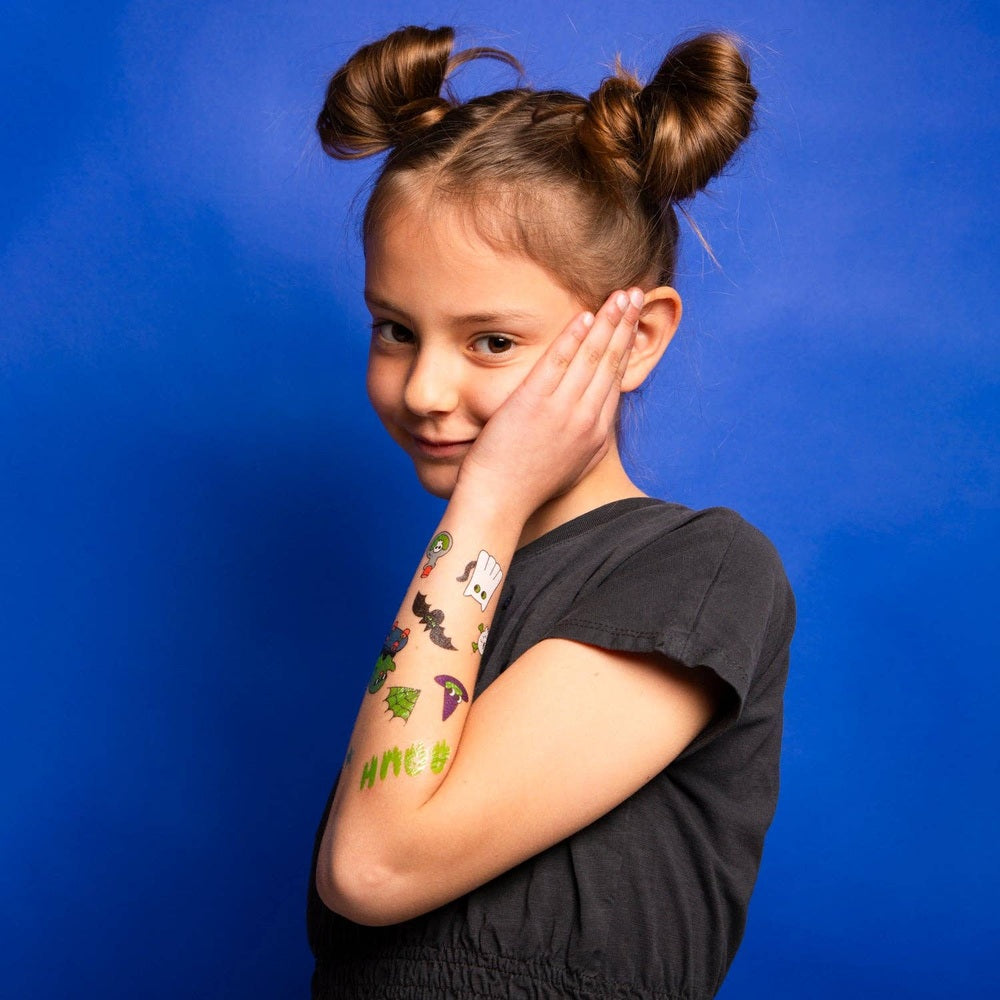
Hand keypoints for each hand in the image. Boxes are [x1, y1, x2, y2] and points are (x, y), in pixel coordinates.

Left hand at [456, 288, 643, 517]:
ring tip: (623, 295)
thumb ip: (584, 439)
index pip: (615, 381)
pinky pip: (558, 362)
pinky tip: (586, 315)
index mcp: (594, 434)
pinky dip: (573, 337)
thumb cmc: (526, 487)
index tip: (633, 323)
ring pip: (592, 357)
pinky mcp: (534, 403)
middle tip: (638, 295)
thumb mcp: (570, 465)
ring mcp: (561, 410)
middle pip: (612, 363)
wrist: (500, 502)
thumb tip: (594, 420)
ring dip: (609, 322)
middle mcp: (585, 419)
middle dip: (627, 325)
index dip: (626, 348)